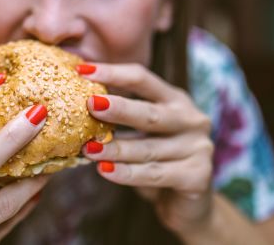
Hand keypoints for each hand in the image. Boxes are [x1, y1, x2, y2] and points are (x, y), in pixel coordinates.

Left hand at [78, 63, 213, 233]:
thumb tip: (75, 99)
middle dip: (118, 108)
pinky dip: (127, 173)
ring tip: (87, 148)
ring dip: (115, 148)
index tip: (82, 70)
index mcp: (175, 100)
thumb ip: (120, 117)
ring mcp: (198, 147)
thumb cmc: (156, 161)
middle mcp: (191, 119)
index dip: (113, 73)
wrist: (188, 203)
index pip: (143, 79)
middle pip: (149, 112)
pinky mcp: (197, 176)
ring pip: (148, 148)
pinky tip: (104, 171)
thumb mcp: (141, 133)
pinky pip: (154, 174)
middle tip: (90, 104)